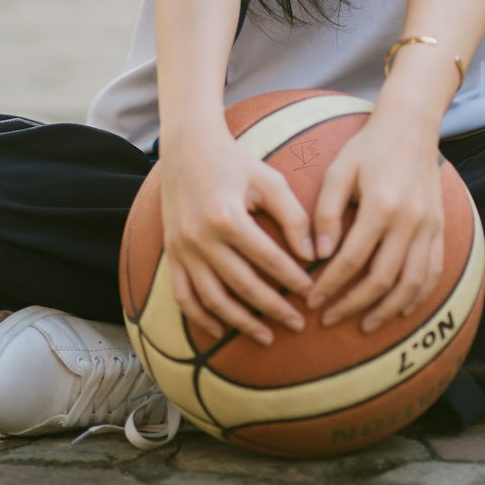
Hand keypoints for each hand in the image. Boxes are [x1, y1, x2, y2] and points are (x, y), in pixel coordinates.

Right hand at [160, 124, 315, 346]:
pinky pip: (183, 297)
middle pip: (242, 285)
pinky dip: (201, 318)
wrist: (188, 148)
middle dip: (273, 308)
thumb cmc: (235, 162)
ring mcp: (182, 249)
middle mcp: (200, 237)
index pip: (267, 259)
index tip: (312, 291)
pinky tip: (222, 331)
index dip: (292, 278)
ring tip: (267, 336)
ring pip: (212, 299)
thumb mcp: (269, 181)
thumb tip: (312, 255)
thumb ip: (293, 216)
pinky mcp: (172, 255)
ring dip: (241, 322)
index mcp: (227, 216)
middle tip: (298, 323)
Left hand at [307, 113, 444, 334]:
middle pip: (382, 279)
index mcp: (381, 205)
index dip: (330, 285)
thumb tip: (320, 254)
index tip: (312, 300)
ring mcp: (429, 226)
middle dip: (353, 305)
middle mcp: (410, 220)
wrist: (411, 127)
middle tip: (329, 318)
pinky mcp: (439, 228)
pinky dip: (417, 296)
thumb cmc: (368, 148)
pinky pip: (433, 272)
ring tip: (363, 325)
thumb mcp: (338, 171)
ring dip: (386, 310)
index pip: (351, 259)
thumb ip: (326, 212)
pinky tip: (399, 309)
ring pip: (412, 284)